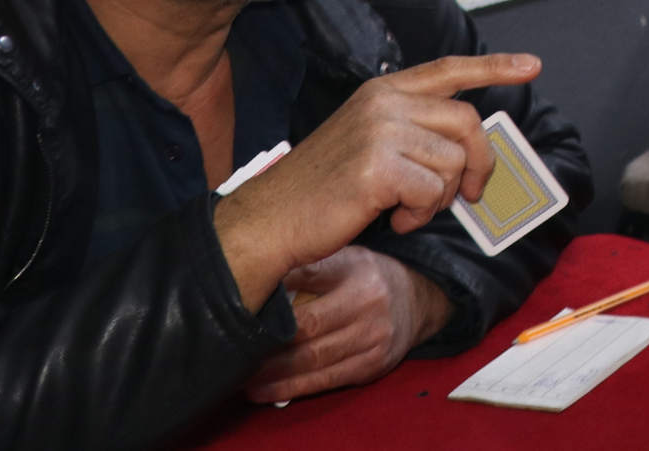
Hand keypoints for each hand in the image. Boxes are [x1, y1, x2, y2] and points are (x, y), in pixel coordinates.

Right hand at [212, 52, 540, 310]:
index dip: (495, 67)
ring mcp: (380, 132)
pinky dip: (421, 213)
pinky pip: (432, 191)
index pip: (449, 69)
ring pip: (453, 162)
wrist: (271, 220)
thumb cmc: (323, 188)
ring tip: (406, 209)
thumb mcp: (368, 140)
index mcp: (382, 91)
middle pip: (466, 122)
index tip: (531, 66)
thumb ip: (413, 129)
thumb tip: (470, 144)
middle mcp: (384, 103)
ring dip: (439, 197)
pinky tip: (395, 219)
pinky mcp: (378, 167)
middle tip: (470, 193)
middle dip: (478, 164)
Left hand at [240, 248, 450, 403]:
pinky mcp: (371, 366)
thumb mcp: (345, 257)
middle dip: (265, 345)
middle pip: (306, 329)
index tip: (237, 304)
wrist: (417, 301)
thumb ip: (308, 267)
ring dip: (271, 373)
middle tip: (231, 351)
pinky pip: (325, 382)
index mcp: (357, 270)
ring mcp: (373, 338)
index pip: (307, 279)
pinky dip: (291, 388)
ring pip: (312, 361)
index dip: (272, 293)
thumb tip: (257, 272)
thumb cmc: (368, 277)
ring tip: (239, 377)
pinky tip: (265, 390)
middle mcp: (368, 304)